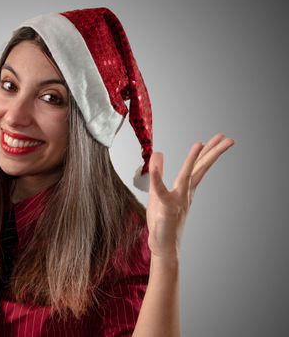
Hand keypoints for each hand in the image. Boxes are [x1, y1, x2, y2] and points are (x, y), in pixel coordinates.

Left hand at [146, 133, 234, 259]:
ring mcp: (177, 201)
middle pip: (201, 169)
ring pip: (186, 177)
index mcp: (185, 189)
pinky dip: (157, 178)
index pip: (199, 167)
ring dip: (192, 160)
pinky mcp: (164, 209)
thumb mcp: (158, 191)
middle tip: (229, 138)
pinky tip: (155, 163)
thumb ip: (159, 172)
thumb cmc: (162, 221)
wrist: (164, 246)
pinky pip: (160, 191)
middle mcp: (185, 193)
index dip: (208, 152)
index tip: (218, 138)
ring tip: (200, 143)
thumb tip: (159, 153)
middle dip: (214, 153)